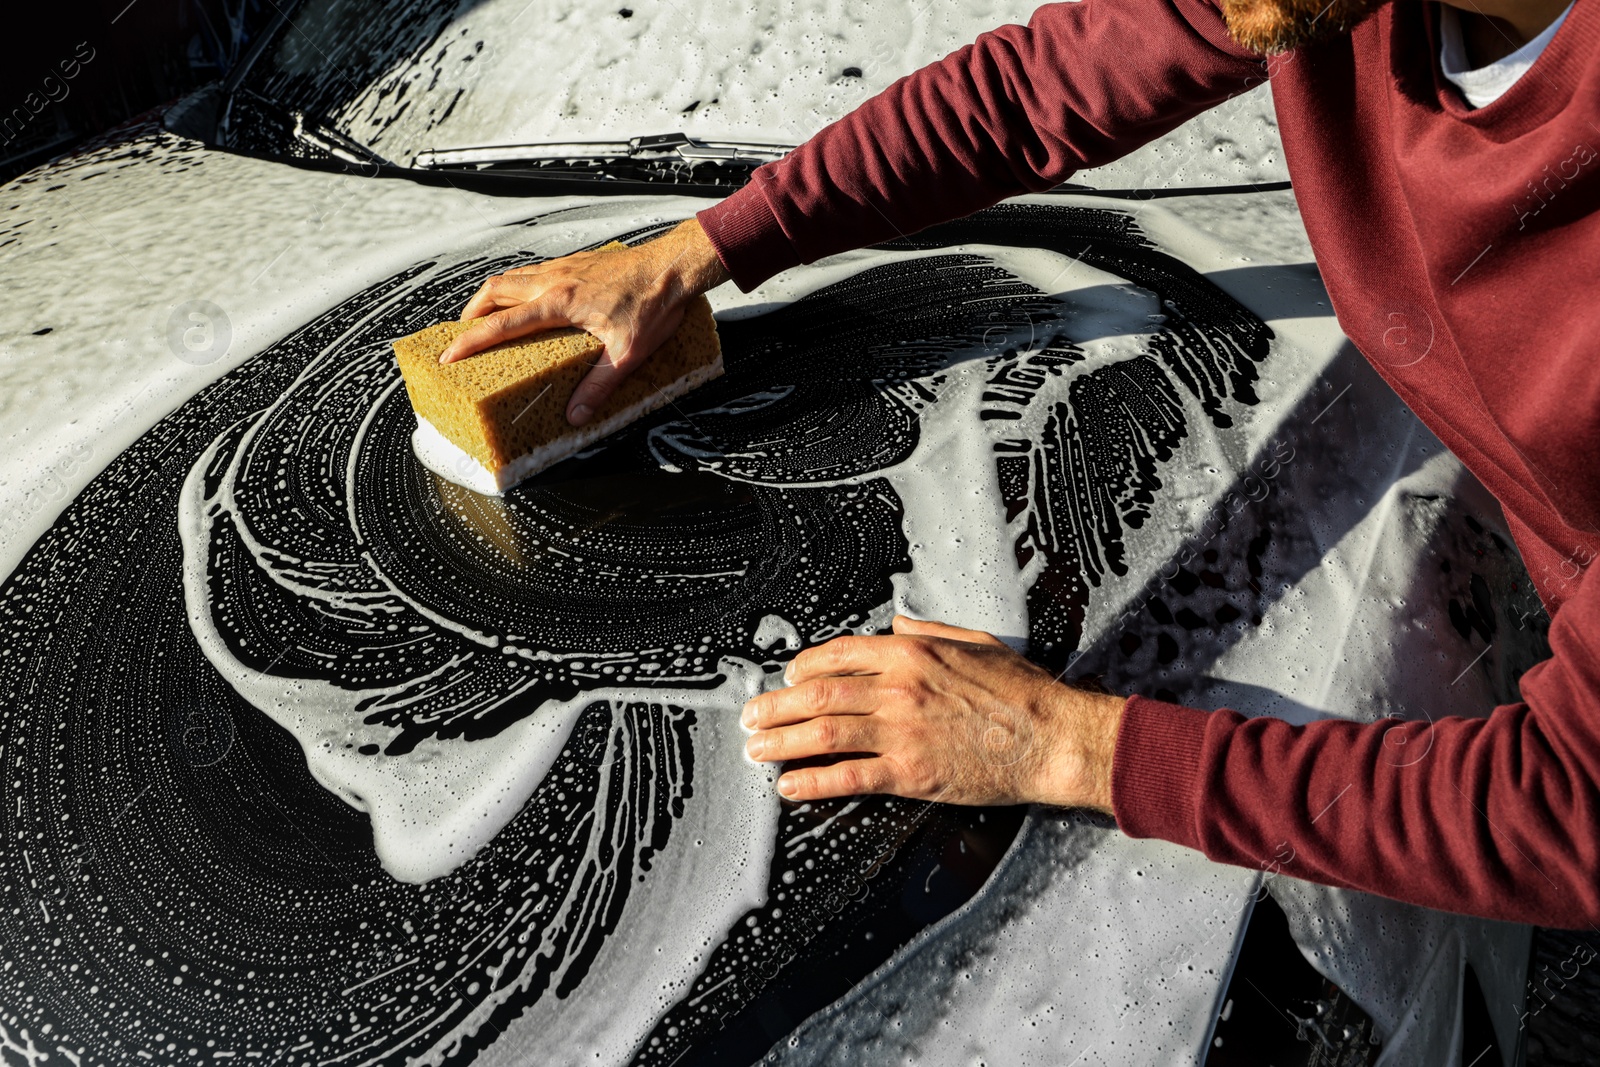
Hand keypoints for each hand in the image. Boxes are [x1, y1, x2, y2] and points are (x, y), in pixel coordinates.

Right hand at [438, 218, 730, 425]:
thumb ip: (598, 385)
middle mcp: (554, 280)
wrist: (673, 267)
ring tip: (486, 318)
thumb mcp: (628, 354)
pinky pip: (533, 271)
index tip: (450, 355)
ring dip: (492, 297)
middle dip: (471, 314)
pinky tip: (528, 300)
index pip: (502, 323)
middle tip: (462, 336)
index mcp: (560, 303)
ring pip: (512, 277)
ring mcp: (564, 268)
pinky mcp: (576, 263)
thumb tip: (575, 413)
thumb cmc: (654, 303)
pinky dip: (518, 286)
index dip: (471, 341)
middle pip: (494, 291)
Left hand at [741, 616, 1125, 808]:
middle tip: (752, 716)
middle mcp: (899, 687)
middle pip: (818, 693)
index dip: (803, 667)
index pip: (838, 654)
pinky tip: (790, 785)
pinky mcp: (911, 772)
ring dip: (781, 740)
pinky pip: (849, 776)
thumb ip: (929, 632)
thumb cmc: (1022, 693)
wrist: (1052, 737)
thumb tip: (896, 626)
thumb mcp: (974, 642)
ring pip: (823, 731)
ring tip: (756, 749)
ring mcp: (902, 731)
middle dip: (776, 706)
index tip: (787, 678)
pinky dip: (813, 780)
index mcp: (912, 652)